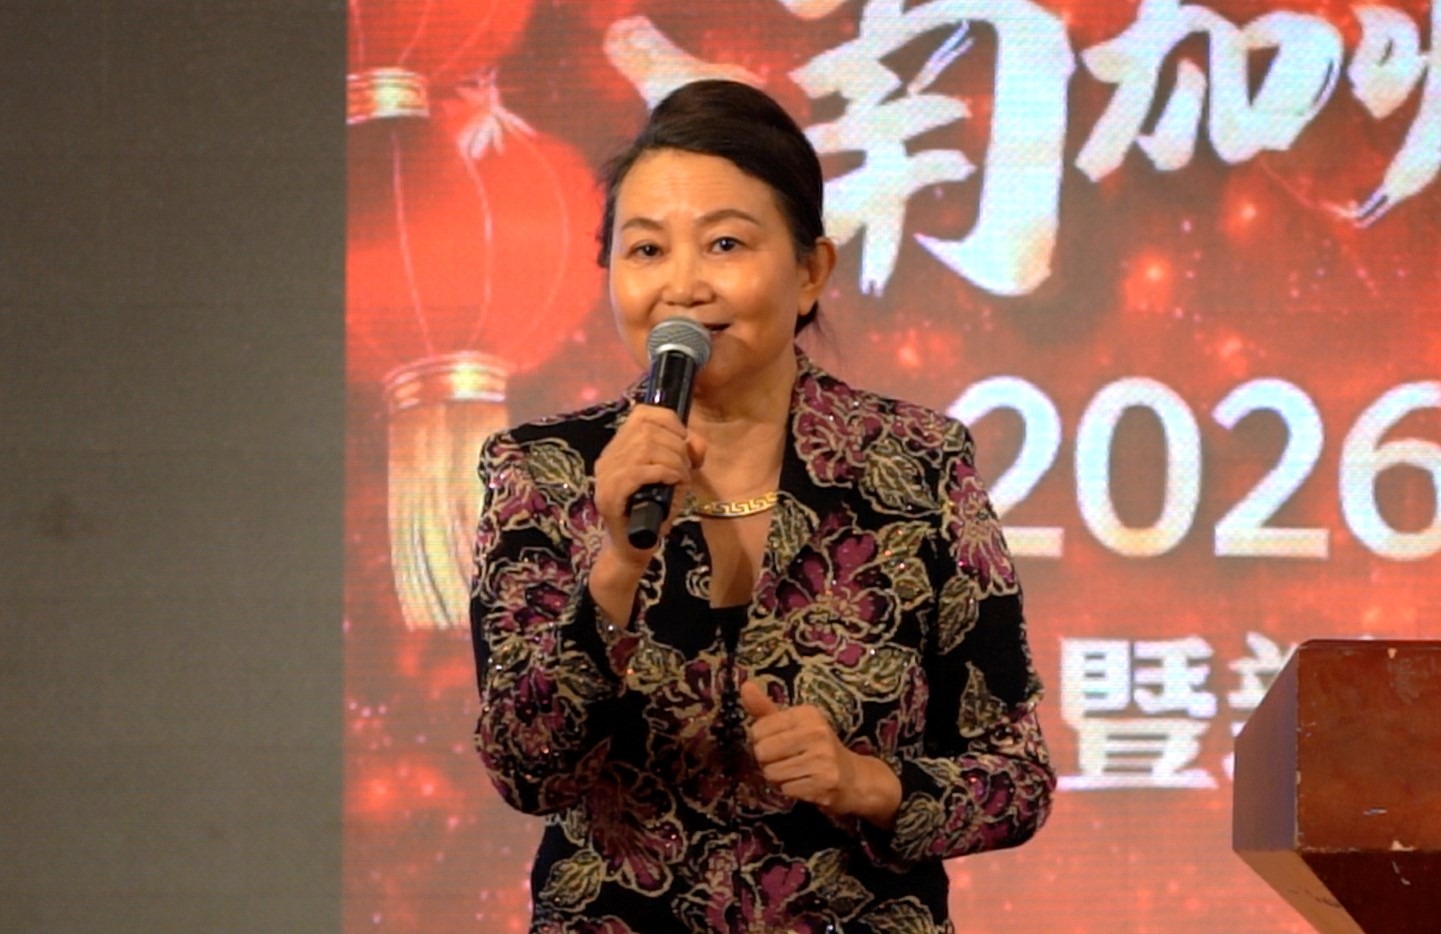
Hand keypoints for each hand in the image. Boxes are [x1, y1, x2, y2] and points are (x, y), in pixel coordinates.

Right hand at [593, 403, 705, 565]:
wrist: (633, 549)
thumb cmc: (654, 512)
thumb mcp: (675, 477)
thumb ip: (686, 455)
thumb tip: (696, 443)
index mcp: (619, 448)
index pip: (642, 414)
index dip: (670, 421)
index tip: (685, 441)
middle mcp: (607, 457)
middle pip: (647, 430)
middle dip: (676, 445)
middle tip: (685, 467)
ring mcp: (605, 477)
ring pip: (645, 448)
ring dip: (673, 460)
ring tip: (680, 477)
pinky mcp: (609, 496)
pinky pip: (639, 471)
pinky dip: (664, 472)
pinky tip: (674, 482)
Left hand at [740, 680, 900, 827]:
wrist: (854, 778)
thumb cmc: (817, 748)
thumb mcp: (794, 724)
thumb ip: (765, 708)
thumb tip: (745, 686)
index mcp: (806, 714)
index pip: (758, 729)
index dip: (762, 741)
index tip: (779, 744)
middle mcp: (816, 732)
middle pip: (762, 752)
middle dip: (768, 761)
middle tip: (786, 761)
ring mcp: (822, 758)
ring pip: (771, 773)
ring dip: (778, 778)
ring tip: (796, 773)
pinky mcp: (824, 783)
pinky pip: (786, 790)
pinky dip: (790, 790)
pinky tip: (805, 784)